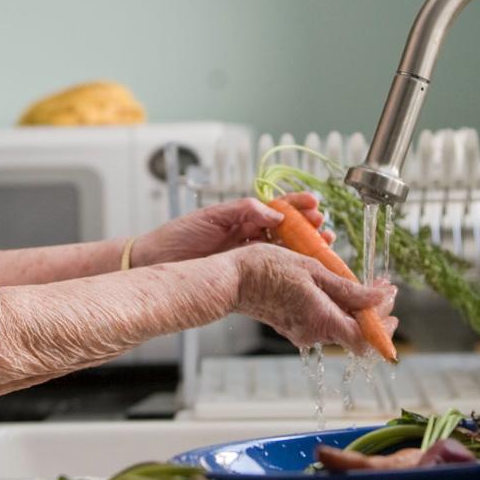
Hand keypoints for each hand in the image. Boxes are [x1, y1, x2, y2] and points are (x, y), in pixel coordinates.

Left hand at [133, 192, 332, 266]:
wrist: (155, 263)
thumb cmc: (177, 237)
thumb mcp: (210, 217)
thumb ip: (243, 211)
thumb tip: (274, 212)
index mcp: (241, 217)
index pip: (276, 208)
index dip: (297, 206)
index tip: (314, 205)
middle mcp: (248, 236)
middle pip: (287, 230)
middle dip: (308, 227)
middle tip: (324, 229)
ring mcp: (247, 256)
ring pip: (284, 250)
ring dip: (305, 248)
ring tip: (323, 245)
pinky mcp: (243, 275)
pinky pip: (271, 270)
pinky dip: (289, 269)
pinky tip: (303, 269)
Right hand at [229, 243, 397, 352]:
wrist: (231, 279)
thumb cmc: (267, 269)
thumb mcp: (313, 270)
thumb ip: (348, 289)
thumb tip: (379, 298)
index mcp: (322, 320)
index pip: (366, 339)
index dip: (384, 324)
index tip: (390, 298)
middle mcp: (313, 333)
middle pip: (355, 333)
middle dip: (374, 312)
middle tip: (381, 288)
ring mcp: (302, 332)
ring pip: (340, 326)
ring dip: (356, 308)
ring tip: (361, 283)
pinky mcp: (293, 326)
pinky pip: (324, 321)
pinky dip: (337, 307)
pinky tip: (336, 288)